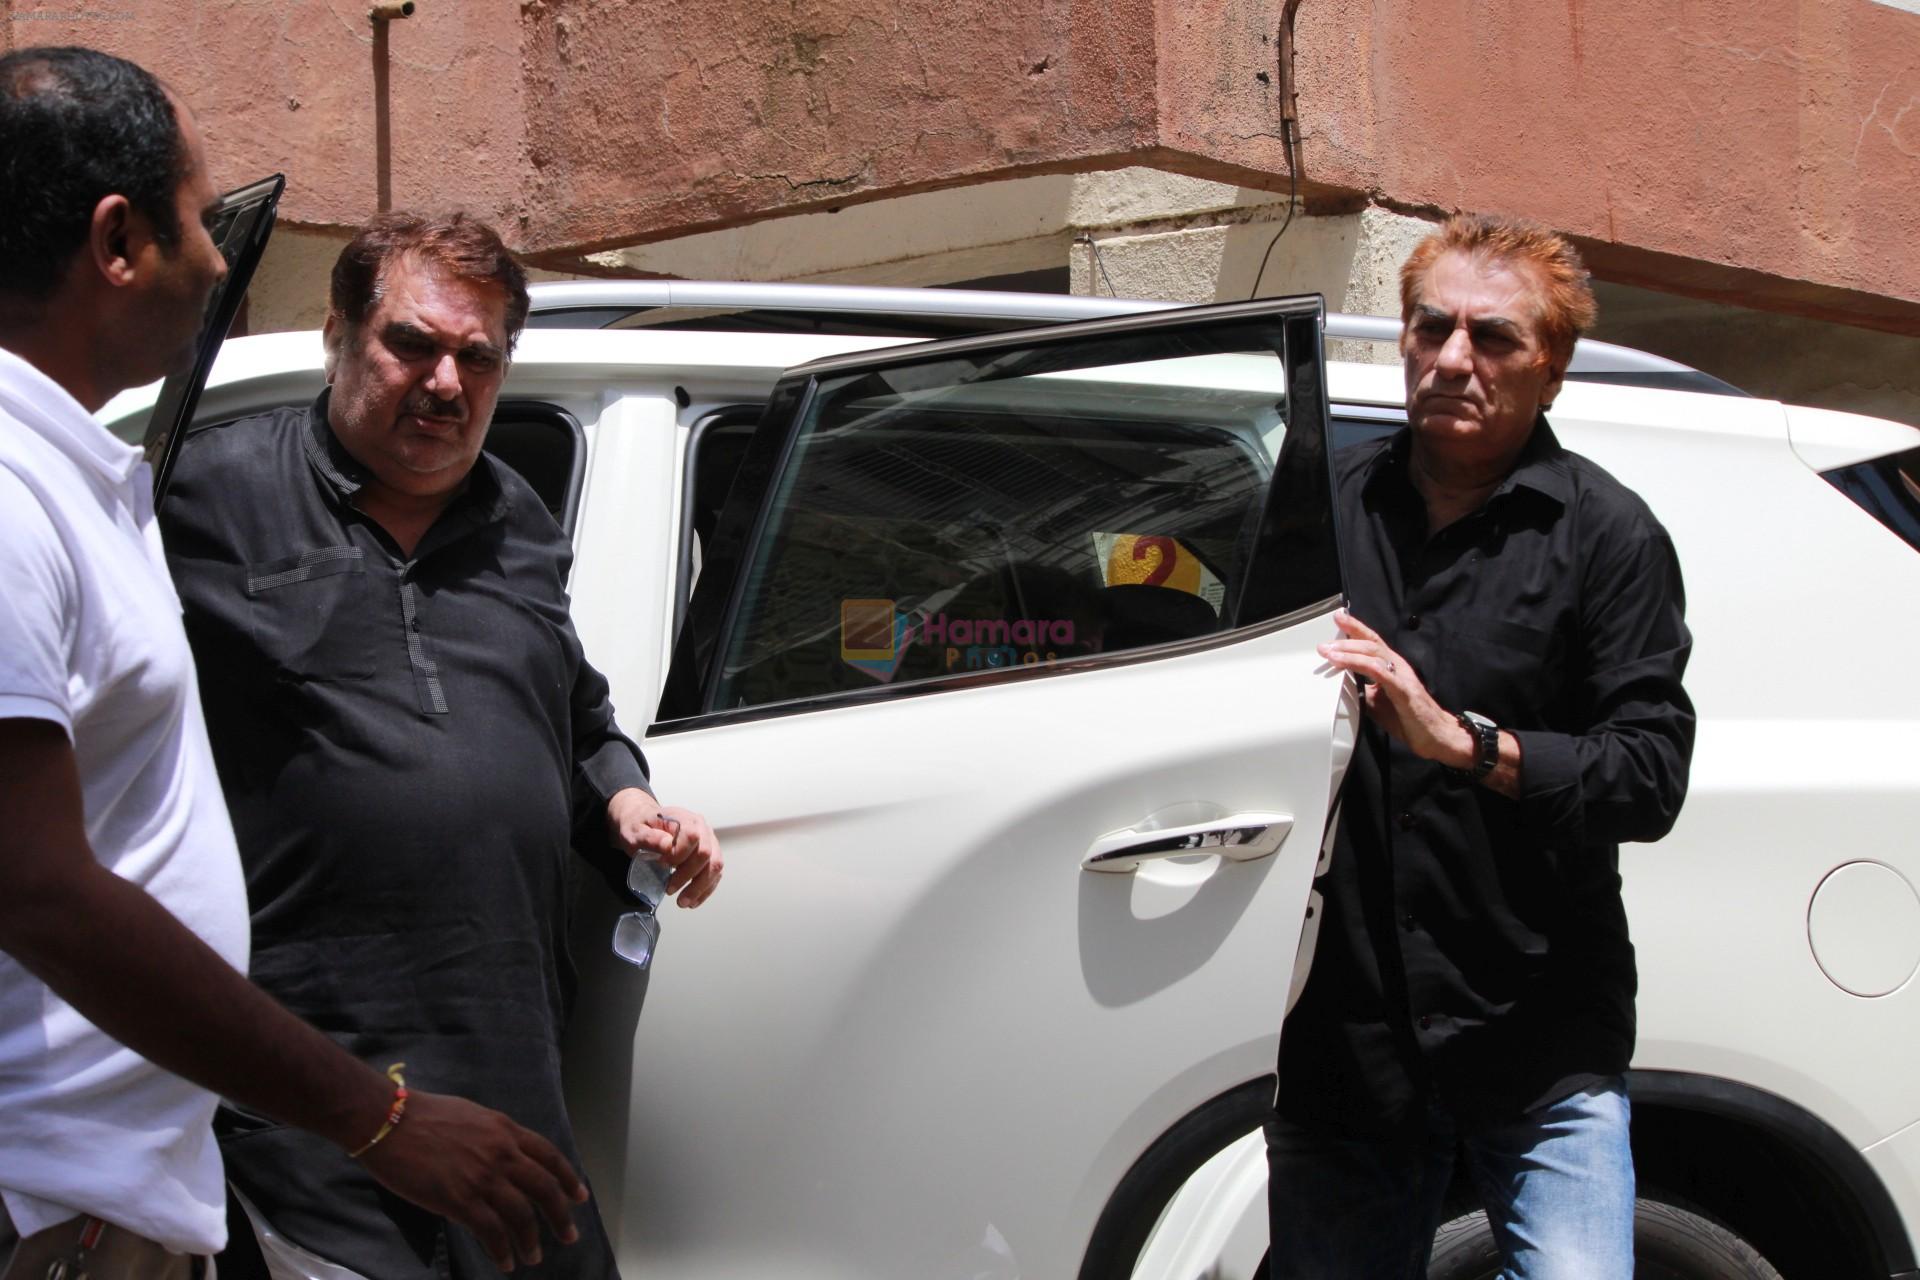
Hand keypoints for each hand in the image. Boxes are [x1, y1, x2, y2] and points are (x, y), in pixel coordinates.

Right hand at [358, 1089, 587, 1272]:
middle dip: (561, 1217)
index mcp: (506, 1130)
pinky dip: (503, 1251)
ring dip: (532, 1241)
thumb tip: (506, 1156)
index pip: (550, 1156)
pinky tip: (506, 1262)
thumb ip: (494, 1137)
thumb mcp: (473, 1116)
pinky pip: (491, 1232)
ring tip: (534, 1257)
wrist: (389, 1121)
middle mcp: (502, 1153)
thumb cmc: (424, 1115)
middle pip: (545, 1189)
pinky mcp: (460, 1200)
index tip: (579, 1198)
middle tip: (569, 1237)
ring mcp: (483, 1178)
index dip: (568, 1179)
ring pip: (522, 1215)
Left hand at [606, 788, 723, 906]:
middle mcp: (702, 829)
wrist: (645, 825)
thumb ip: (649, 837)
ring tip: (682, 902)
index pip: (692, 836)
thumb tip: (667, 846)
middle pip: (705, 854)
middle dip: (688, 876)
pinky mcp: (710, 856)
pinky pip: (715, 874)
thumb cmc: (641, 828)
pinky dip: (705, 890)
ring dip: (699, 888)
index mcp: (685, 819)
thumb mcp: (636, 831)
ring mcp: (709, 842)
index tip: (661, 864)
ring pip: (714, 866)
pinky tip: (693, 901)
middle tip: (669, 890)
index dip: (679, 854)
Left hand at [1317, 609, 1474, 767]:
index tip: (1338, 617)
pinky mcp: (1404, 691)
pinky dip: (1364, 666)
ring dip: (1350, 653)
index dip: (1355, 627)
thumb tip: (1339, 683)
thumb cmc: (1408, 717)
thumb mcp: (1375, 701)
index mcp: (1391, 666)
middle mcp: (1397, 666)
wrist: (1434, 735)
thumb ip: (1359, 688)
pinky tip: (1349, 665)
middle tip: (1323, 645)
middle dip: (1346, 640)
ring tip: (1331, 654)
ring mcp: (1402, 677)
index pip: (1372, 641)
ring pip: (1375, 655)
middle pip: (1371, 643)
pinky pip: (1383, 674)